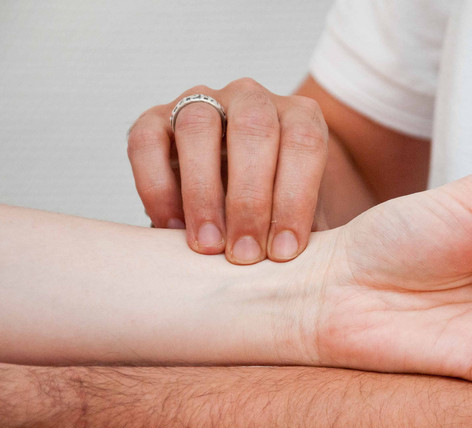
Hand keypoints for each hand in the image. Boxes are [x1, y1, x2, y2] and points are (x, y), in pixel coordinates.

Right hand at [127, 78, 328, 263]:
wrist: (246, 193)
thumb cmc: (284, 209)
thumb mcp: (308, 215)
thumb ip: (308, 230)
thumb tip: (301, 266)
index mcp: (300, 116)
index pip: (304, 142)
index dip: (294, 198)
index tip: (284, 251)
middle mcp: (252, 100)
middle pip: (254, 129)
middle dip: (249, 199)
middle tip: (245, 254)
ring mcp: (202, 104)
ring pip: (198, 128)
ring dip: (202, 193)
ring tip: (208, 246)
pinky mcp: (156, 120)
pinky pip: (146, 142)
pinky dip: (156, 188)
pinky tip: (171, 230)